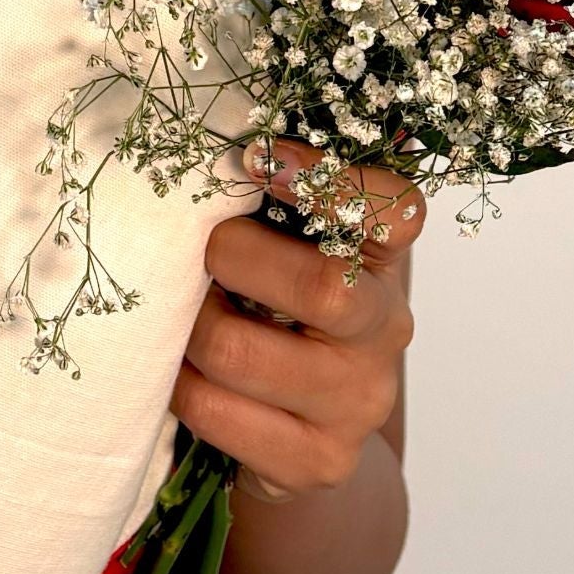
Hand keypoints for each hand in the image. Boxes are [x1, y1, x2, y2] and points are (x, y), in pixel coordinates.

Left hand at [173, 139, 418, 499]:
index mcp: (383, 261)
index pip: (397, 210)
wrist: (301, 433)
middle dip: (232, 260)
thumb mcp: (294, 247)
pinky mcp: (316, 462)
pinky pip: (217, 413)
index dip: (331, 179)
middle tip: (196, 253)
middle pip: (323, 289)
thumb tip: (227, 112)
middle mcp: (384, 331)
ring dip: (188, 328)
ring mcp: (356, 403)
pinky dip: (180, 386)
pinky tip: (180, 370)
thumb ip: (279, 193)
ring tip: (176, 316)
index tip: (256, 157)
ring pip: (242, 354)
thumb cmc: (280, 312)